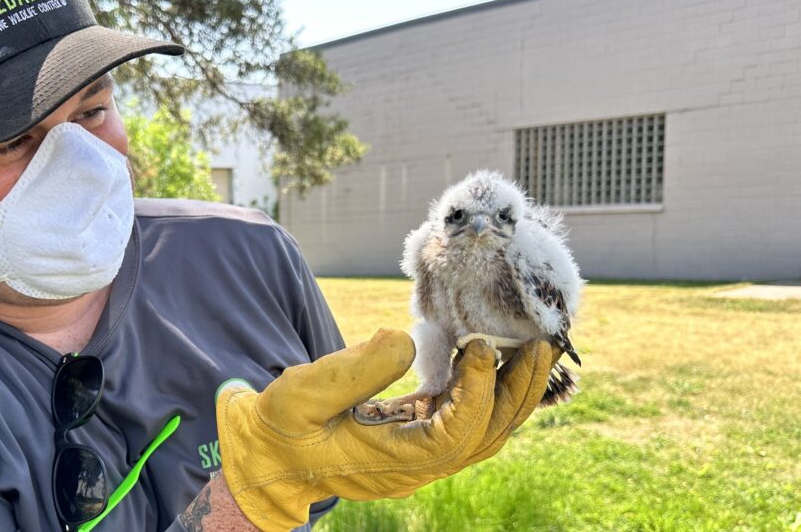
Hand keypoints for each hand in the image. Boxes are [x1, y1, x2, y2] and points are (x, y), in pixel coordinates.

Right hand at [215, 328, 559, 531]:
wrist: (266, 459)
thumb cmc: (279, 428)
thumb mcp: (300, 395)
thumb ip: (350, 372)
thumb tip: (402, 340)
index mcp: (391, 462)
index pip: (455, 435)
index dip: (476, 392)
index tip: (479, 345)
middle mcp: (416, 467)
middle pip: (486, 437)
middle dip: (517, 391)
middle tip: (541, 342)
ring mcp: (420, 459)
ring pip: (483, 432)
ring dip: (511, 392)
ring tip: (533, 348)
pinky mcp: (416, 442)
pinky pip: (466, 423)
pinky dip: (486, 393)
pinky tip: (493, 359)